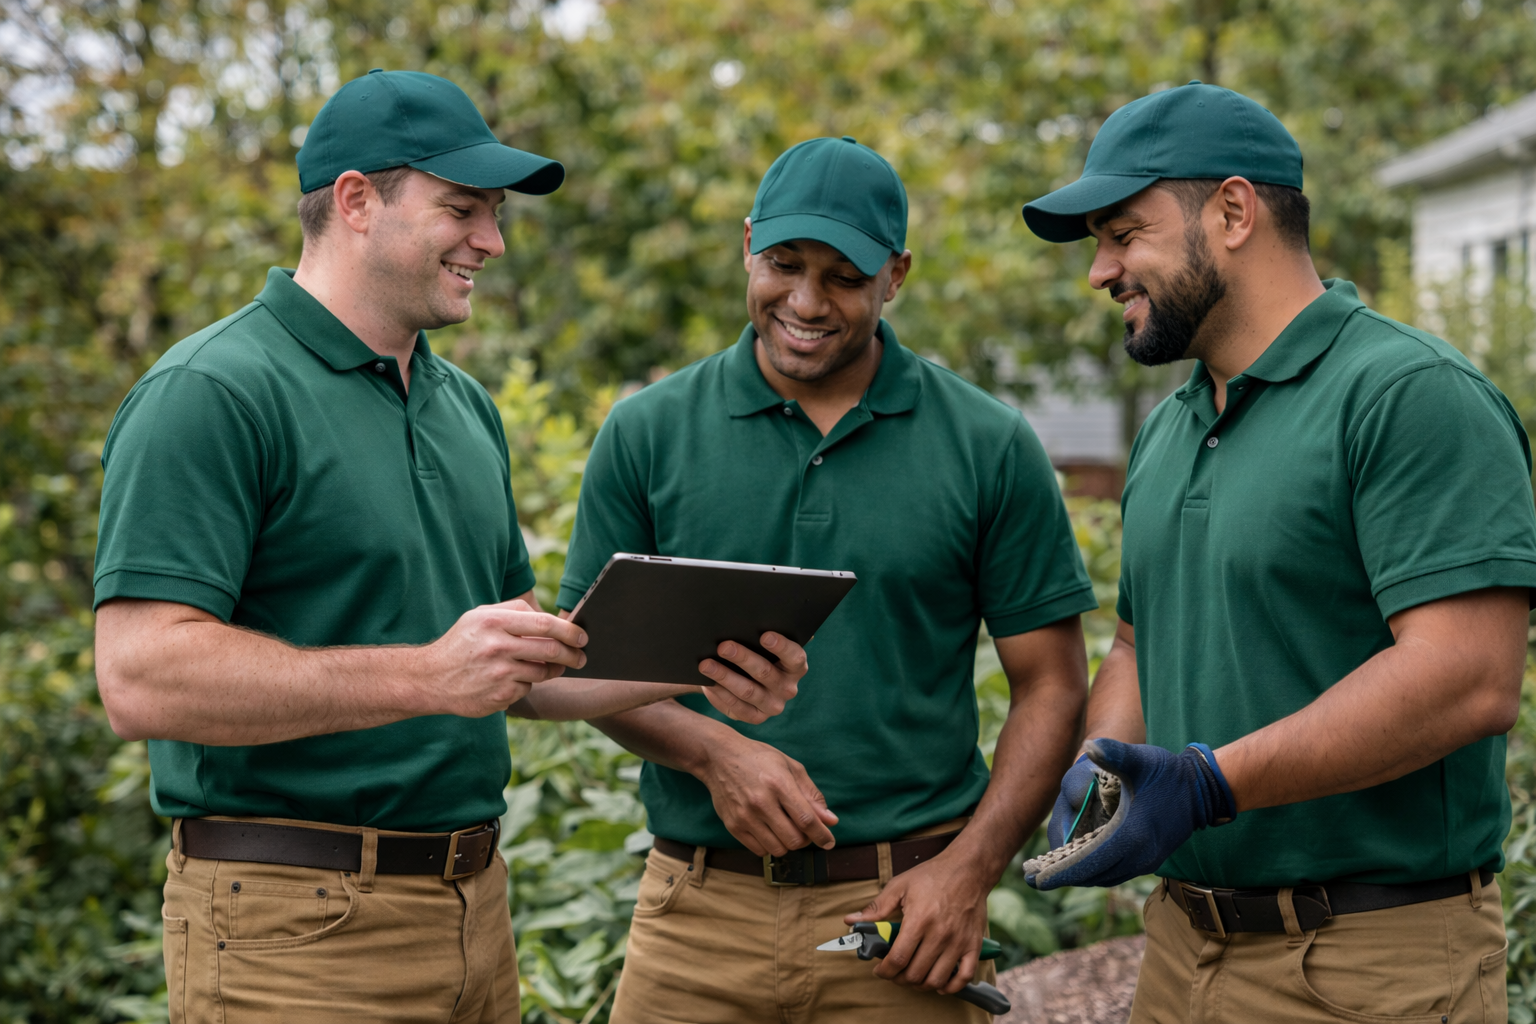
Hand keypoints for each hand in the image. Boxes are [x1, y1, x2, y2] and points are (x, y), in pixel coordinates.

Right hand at [418, 599, 587, 716]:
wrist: (429, 678)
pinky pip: (526, 689)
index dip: (569, 631)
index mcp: (494, 622)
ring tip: (549, 667)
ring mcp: (499, 674)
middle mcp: (498, 647)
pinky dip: (525, 685)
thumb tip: (551, 617)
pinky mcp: (499, 696)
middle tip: (581, 657)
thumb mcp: (479, 616)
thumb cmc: (461, 643)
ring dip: (551, 670)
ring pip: (543, 672)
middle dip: (572, 654)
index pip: (545, 623)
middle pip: (551, 650)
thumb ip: (514, 611)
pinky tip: (510, 680)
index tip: (582, 636)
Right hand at [695, 733, 838, 854]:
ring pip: (778, 849)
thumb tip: (830, 820)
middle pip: (793, 839)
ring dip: (787, 843)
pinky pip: (759, 850)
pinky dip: (770, 845)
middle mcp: (761, 802)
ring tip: (785, 828)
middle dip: (805, 839)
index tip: (829, 842)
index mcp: (779, 784)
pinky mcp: (733, 826)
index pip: (806, 820)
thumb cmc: (759, 759)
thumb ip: (811, 795)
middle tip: (803, 829)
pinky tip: (769, 830)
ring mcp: (744, 816)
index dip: (822, 835)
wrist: (719, 757)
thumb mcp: (790, 767)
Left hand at [697, 632, 807, 723]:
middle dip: (743, 658)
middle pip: (765, 672)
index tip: (764, 635)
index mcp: (796, 667)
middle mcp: (788, 688)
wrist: (742, 676)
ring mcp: (772, 705)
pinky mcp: (755, 717)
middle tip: (723, 646)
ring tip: (705, 664)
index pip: (795, 657)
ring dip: (724, 676)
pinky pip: (736, 707)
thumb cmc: (755, 651)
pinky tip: (707, 682)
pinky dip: (720, 693)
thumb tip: (757, 617)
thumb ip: (767, 633)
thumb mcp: (762, 644)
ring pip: (747, 691)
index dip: (781, 646)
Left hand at [844, 850, 990, 994]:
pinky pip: (964, 977)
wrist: (968, 869)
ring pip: (937, 980)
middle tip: (894, 972)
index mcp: (919, 920)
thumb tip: (851, 921)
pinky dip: (950, 987)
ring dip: (921, 984)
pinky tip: (940, 982)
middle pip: (915, 974)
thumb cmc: (932, 875)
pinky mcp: (973, 945)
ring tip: (913, 975)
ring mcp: (958, 942)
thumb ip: (876, 908)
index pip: (898, 959)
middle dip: (899, 979)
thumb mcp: (899, 886)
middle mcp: (940, 934)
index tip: (879, 970)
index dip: (884, 971)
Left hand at [1026, 738, 1235, 890]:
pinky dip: (1094, 872)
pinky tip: (1078, 865)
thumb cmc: (1167, 771)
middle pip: (1093, 875)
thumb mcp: (1139, 759)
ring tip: (1050, 875)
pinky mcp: (1149, 860)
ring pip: (1104, 877)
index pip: (1089, 863)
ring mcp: (1146, 861)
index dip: (1060, 872)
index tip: (1035, 880)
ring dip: (1078, 877)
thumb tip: (1089, 745)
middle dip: (1062, 877)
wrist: (1202, 788)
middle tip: (1033, 879)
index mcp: (1131, 836)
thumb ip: (1113, 753)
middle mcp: (1139, 856)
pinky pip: (1115, 873)